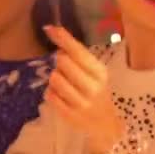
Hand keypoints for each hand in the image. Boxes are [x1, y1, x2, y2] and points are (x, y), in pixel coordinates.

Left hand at [43, 25, 123, 153]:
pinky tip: (61, 96)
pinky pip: (49, 95)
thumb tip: (56, 38)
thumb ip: (78, 57)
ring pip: (54, 79)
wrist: (105, 124)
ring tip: (64, 84)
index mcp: (100, 72)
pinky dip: (51, 92)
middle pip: (63, 62)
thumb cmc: (96, 92)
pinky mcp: (69, 115)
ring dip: (55, 79)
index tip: (49, 28)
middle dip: (60, 63)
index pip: (78, 51)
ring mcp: (81, 102)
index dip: (62, 38)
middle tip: (65, 70)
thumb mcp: (94, 73)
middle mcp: (93, 86)